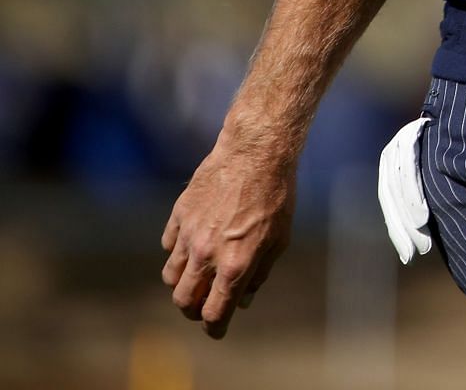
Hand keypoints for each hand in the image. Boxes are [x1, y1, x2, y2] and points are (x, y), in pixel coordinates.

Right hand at [160, 131, 296, 338]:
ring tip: (198, 278)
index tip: (217, 330)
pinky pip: (168, 246)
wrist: (255, 153)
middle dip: (193, 310)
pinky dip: (177, 253)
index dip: (215, 328)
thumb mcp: (279, 239)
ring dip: (183, 284)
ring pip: (171, 276)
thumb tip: (245, 299)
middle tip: (204, 307)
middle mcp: (206, 254)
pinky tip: (192, 246)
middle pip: (184, 301)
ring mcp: (188, 235)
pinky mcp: (177, 215)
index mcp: (234, 265)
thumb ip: (259, 273)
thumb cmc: (276, 195)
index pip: (215, 312)